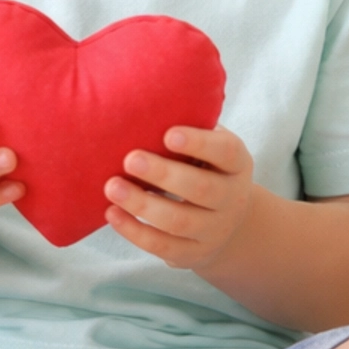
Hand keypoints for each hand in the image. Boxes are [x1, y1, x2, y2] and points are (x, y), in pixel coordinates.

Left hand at [104, 124, 254, 269]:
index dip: (199, 143)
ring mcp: (214, 230)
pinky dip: (134, 231)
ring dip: (143, 205)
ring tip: (111, 187)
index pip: (226, 152)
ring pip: (180, 222)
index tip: (168, 134)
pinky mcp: (192, 254)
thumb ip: (188, 124)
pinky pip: (163, 246)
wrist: (225, 221)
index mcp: (236, 164)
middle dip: (164, 174)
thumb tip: (144, 93)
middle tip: (130, 159)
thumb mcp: (208, 145)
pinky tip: (112, 213)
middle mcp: (231, 198)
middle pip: (202, 189)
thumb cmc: (203, 167)